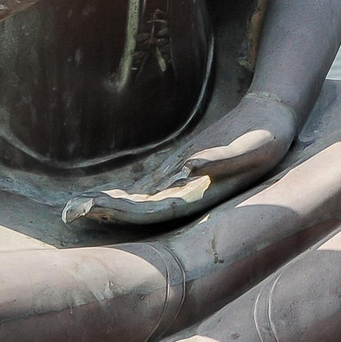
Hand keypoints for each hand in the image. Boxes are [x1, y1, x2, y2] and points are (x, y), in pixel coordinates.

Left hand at [64, 90, 300, 226]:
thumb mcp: (250, 146)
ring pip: (137, 205)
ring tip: (73, 209)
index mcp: (201, 198)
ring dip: (107, 208)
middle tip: (68, 213)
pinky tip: (96, 196)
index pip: (154, 212)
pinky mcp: (177, 176)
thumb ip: (220, 158)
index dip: (123, 213)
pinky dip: (119, 196)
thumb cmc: (266, 138)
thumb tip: (187, 167)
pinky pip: (142, 191)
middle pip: (138, 213)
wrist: (272, 128)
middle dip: (105, 212)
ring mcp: (180, 189)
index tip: (94, 206)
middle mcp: (187, 200)